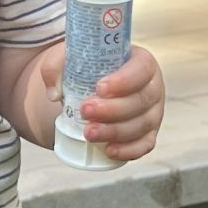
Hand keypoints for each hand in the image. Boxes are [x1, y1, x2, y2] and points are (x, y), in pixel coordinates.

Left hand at [43, 45, 166, 162]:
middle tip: (85, 111)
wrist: (94, 85)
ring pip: (142, 124)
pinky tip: (109, 151)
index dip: (125, 80)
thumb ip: (55, 66)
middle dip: (113, 109)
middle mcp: (153, 87)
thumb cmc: (88, 67)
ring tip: (89, 133)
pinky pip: (145, 145)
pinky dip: (129, 150)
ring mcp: (154, 112)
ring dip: (116, 131)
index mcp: (141, 61)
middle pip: (142, 100)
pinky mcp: (149, 133)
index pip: (142, 68)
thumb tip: (54, 94)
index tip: (99, 88)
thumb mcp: (70, 56)